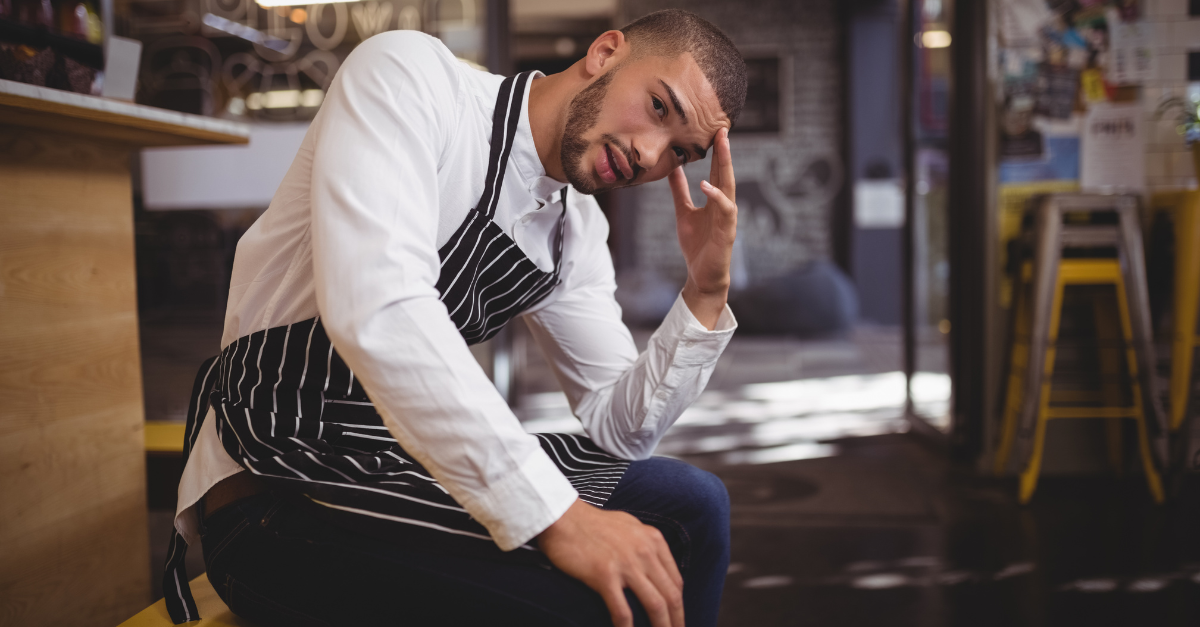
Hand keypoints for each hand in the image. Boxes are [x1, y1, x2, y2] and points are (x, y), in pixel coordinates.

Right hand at [538, 499, 683, 626]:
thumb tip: (655, 566)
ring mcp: (626, 564)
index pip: (676, 581)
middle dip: (677, 622)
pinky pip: (623, 611)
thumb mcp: (630, 526)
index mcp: (653, 540)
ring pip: (655, 605)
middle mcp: (645, 551)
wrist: (562, 517)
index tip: (676, 621)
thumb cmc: (592, 523)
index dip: (679, 606)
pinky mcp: (605, 575)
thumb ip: (646, 544)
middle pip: (671, 596)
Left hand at [669, 127, 736, 329]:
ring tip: (721, 146)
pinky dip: (717, 196)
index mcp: (715, 200)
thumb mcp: (684, 212)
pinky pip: (725, 210)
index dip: (716, 152)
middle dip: (725, 152)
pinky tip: (706, 185)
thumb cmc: (696, 245)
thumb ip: (680, 191)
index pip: (717, 171)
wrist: (701, 275)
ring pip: (730, 187)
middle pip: (726, 174)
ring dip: (726, 166)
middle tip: (722, 129)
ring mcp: (728, 218)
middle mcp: (725, 206)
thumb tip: (673, 169)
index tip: (713, 130)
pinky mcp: (727, 232)